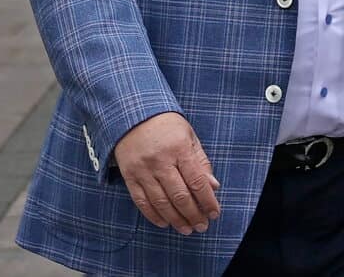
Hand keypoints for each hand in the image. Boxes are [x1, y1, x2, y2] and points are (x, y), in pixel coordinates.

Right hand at [113, 112, 221, 234]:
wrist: (133, 114)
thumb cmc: (167, 126)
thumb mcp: (189, 137)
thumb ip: (201, 162)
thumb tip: (213, 187)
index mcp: (179, 149)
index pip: (197, 181)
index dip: (208, 201)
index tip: (214, 213)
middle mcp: (160, 161)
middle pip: (180, 195)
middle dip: (193, 214)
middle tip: (202, 226)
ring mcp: (143, 170)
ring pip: (161, 202)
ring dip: (176, 219)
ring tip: (186, 229)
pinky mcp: (129, 176)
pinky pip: (141, 201)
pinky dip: (153, 215)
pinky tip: (165, 223)